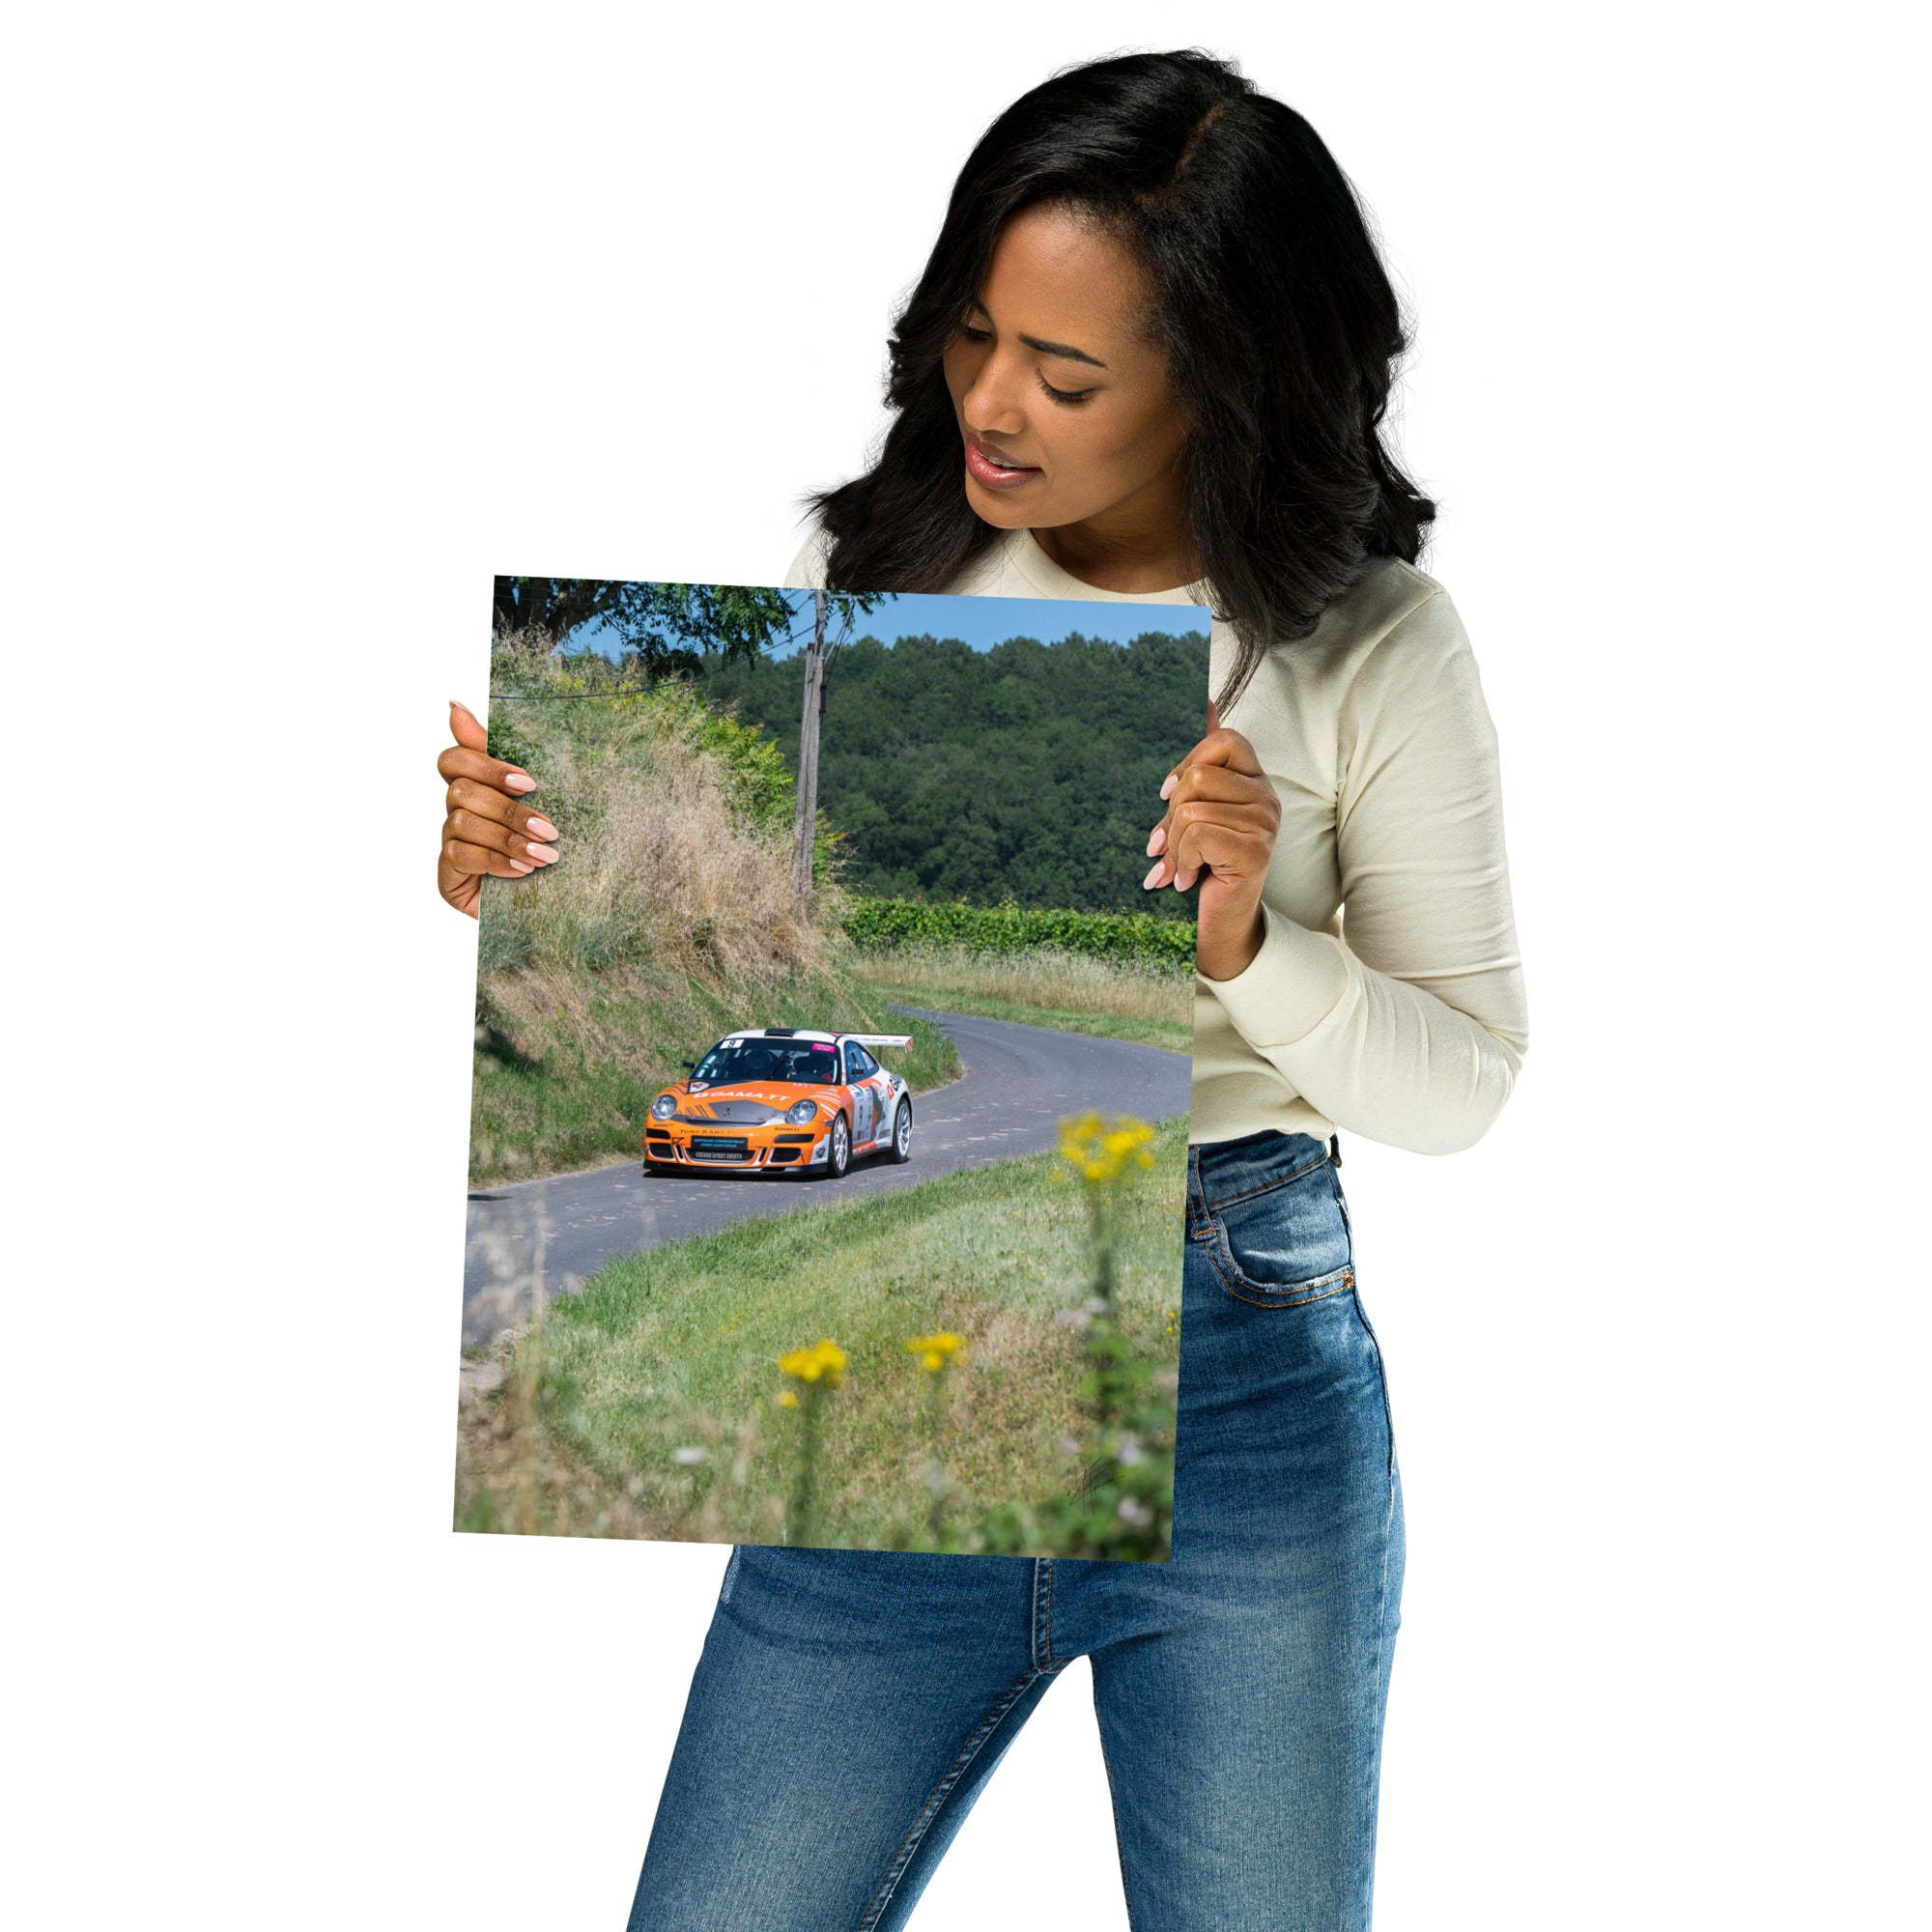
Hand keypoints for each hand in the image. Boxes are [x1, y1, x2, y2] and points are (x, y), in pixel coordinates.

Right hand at [436, 700, 558, 917]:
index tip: (528, 782)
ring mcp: (449, 844)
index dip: (486, 764)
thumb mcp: (538, 804)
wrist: (550, 907)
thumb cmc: (544, 851)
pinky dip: (496, 861)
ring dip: (508, 838)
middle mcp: (456, 813)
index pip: (454, 759)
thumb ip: (506, 760)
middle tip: (550, 829)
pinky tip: (523, 872)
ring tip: (545, 857)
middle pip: (461, 790)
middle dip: (509, 810)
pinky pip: (460, 855)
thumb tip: (454, 704)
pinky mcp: (447, 875)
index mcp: (476, 790)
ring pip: (462, 822)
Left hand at [1143, 699, 1279, 980]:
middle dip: (1170, 816)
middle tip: (1168, 847)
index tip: (1168, 796)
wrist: (1221, 924)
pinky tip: (1187, 880)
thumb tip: (1204, 714)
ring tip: (1179, 868)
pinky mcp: (1255, 850)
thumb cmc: (1205, 867)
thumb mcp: (1194, 816)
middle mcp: (1268, 798)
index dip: (1189, 762)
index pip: (1225, 739)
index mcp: (1256, 783)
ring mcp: (1265, 823)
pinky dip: (1180, 861)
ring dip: (1173, 846)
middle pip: (1198, 777)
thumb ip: (1195, 776)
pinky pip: (1197, 834)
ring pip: (1191, 809)